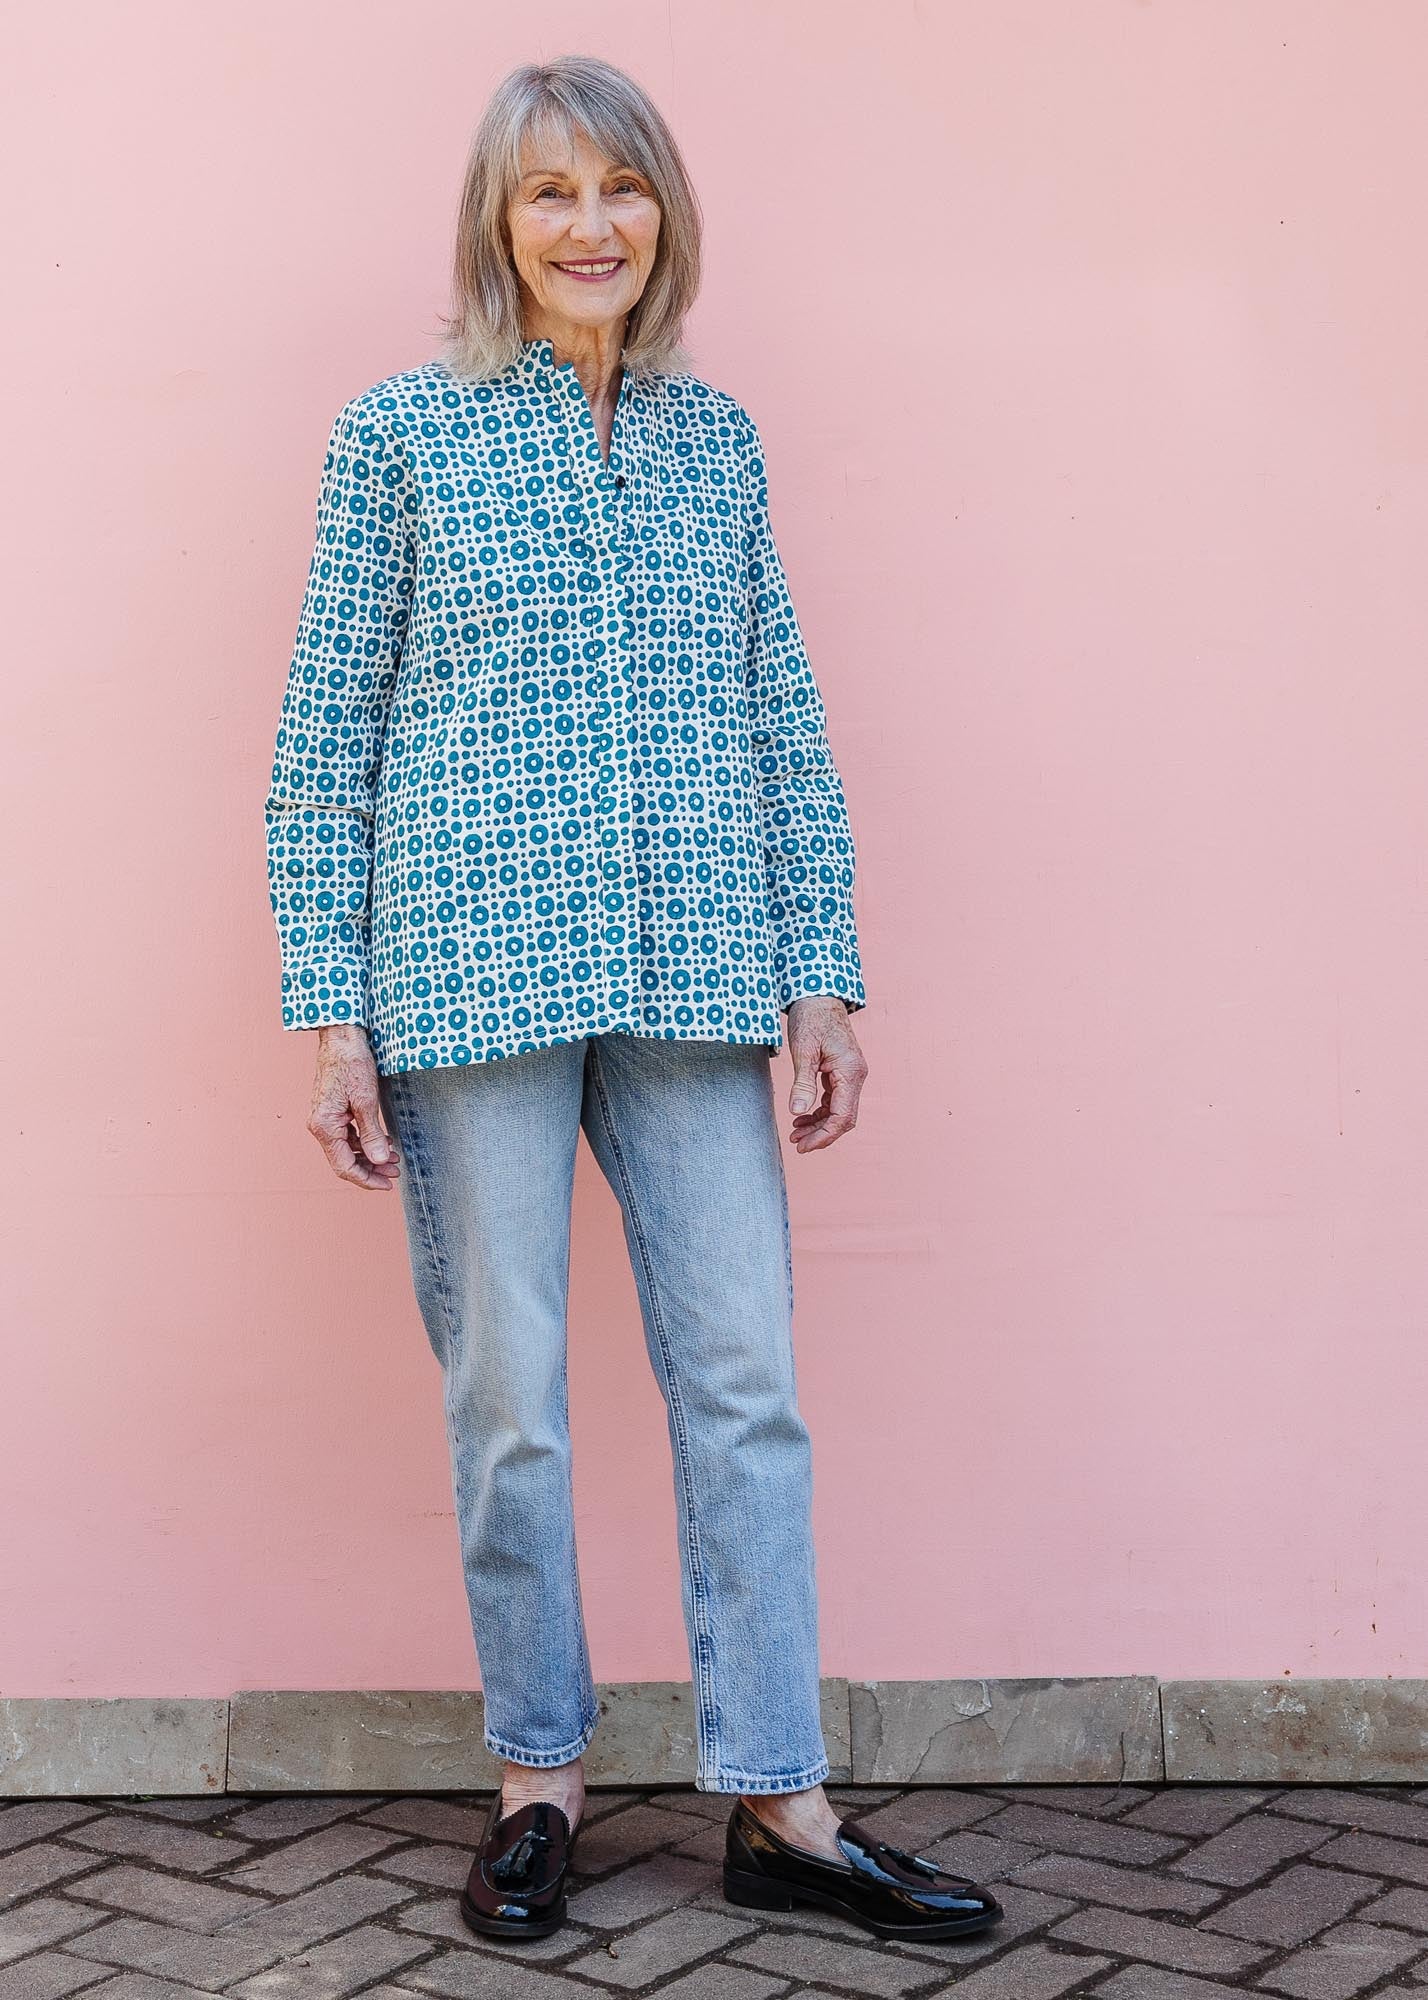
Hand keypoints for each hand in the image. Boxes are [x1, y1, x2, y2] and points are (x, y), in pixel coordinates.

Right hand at [307, 1025, 400, 1190]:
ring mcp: (324, 1118)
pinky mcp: (331, 1111)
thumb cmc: (351, 1063)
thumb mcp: (366, 1101)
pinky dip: (364, 1141)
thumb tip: (380, 1160)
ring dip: (369, 1156)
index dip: (366, 1179)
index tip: (387, 1184)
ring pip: (346, 1149)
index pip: (344, 1166)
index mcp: (324, 1126)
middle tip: (395, 1172)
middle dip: (371, 1169)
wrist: (341, 1037)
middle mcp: (319, 1126)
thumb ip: (372, 1134)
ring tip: (394, 1158)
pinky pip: (346, 1135)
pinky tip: (383, 1141)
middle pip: (344, 1161)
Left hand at [785, 996, 867, 1151]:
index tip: (803, 1145)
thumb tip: (798, 1112)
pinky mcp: (843, 1072)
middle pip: (844, 1118)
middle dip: (821, 1134)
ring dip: (819, 1124)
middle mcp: (856, 1075)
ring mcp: (851, 1074)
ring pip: (840, 1111)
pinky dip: (820, 1111)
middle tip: (797, 1143)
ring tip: (795, 1131)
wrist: (819, 996)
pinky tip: (801, 1115)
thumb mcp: (803, 1051)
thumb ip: (803, 1084)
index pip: (842, 1116)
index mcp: (850, 1072)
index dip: (823, 1135)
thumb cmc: (811, 1018)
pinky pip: (835, 1100)